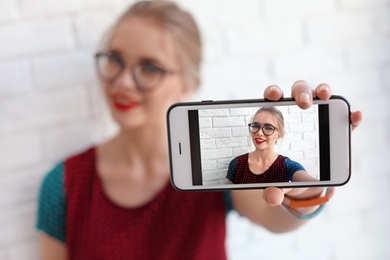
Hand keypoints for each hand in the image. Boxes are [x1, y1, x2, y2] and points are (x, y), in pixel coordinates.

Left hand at [262, 80, 362, 205]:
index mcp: (277, 121)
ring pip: (320, 97)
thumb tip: (273, 197)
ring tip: (326, 96)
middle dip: (301, 92)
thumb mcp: (275, 183)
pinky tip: (355, 116)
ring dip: (323, 91)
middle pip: (298, 93)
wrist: (300, 183)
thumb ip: (272, 190)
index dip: (273, 93)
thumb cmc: (283, 175)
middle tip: (303, 104)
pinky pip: (343, 121)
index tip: (274, 95)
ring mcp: (318, 119)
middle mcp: (297, 114)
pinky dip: (349, 117)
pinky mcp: (336, 130)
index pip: (273, 100)